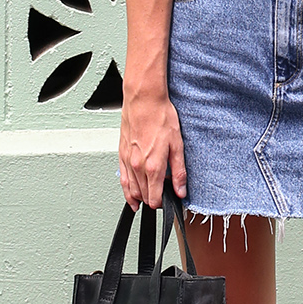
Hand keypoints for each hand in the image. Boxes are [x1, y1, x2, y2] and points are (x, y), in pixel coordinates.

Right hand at [118, 87, 187, 209]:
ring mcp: (127, 161)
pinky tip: (131, 193)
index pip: (154, 198)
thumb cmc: (160, 117)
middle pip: (143, 196)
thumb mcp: (177, 145)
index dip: (162, 203)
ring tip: (147, 200)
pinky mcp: (121, 154)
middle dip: (152, 200)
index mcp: (153, 166)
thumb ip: (179, 171)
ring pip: (131, 189)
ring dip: (139, 197)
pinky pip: (122, 178)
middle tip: (162, 196)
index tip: (168, 200)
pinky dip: (127, 189)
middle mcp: (138, 166)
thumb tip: (181, 190)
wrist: (144, 100)